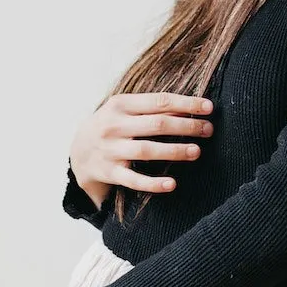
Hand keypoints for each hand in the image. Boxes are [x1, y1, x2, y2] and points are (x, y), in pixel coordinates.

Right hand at [70, 92, 213, 208]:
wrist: (77, 151)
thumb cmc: (113, 125)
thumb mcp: (125, 109)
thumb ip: (153, 107)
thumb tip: (191, 107)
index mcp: (120, 105)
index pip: (159, 101)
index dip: (187, 104)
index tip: (209, 107)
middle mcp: (113, 126)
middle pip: (157, 124)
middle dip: (187, 126)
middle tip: (209, 130)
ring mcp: (110, 150)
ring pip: (147, 150)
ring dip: (175, 151)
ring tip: (196, 151)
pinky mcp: (108, 172)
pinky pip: (133, 179)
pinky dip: (153, 183)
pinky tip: (172, 184)